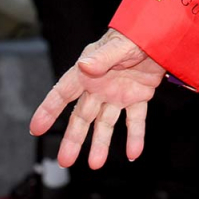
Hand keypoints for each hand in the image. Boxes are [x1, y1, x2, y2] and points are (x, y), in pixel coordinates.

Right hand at [30, 29, 164, 168]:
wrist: (162, 33)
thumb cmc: (136, 33)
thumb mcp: (120, 45)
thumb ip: (102, 57)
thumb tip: (84, 66)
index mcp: (89, 71)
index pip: (63, 93)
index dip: (49, 110)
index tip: (35, 129)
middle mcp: (99, 86)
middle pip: (82, 116)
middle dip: (73, 139)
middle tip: (64, 162)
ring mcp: (118, 92)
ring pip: (105, 123)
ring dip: (100, 143)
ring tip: (95, 165)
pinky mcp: (138, 96)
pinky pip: (135, 120)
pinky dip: (135, 136)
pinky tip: (133, 153)